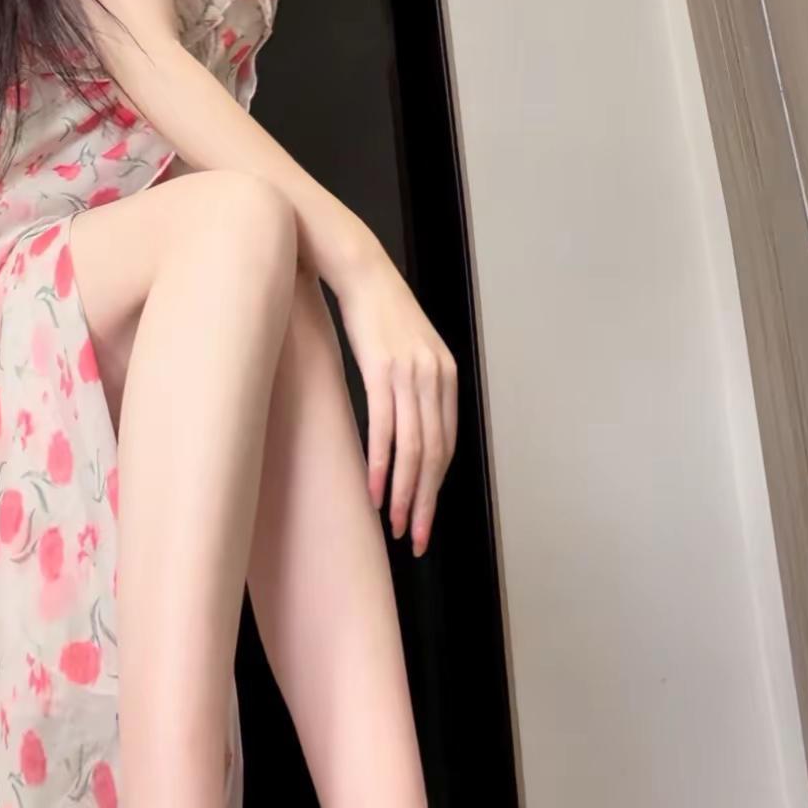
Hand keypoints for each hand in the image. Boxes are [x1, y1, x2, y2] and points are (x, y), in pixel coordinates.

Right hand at [336, 254, 457, 557]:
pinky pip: (385, 430)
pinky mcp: (381, 372)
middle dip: (426, 502)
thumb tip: (412, 425)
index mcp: (446, 376)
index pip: (447, 444)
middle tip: (416, 537)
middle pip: (436, 455)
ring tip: (396, 525)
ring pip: (413, 449)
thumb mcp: (411, 348)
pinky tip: (375, 491)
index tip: (425, 516)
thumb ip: (418, 385)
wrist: (360, 270)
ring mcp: (410, 375)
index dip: (436, 486)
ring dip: (404, 494)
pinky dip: (381, 466)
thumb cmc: (379, 311)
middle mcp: (434, 378)